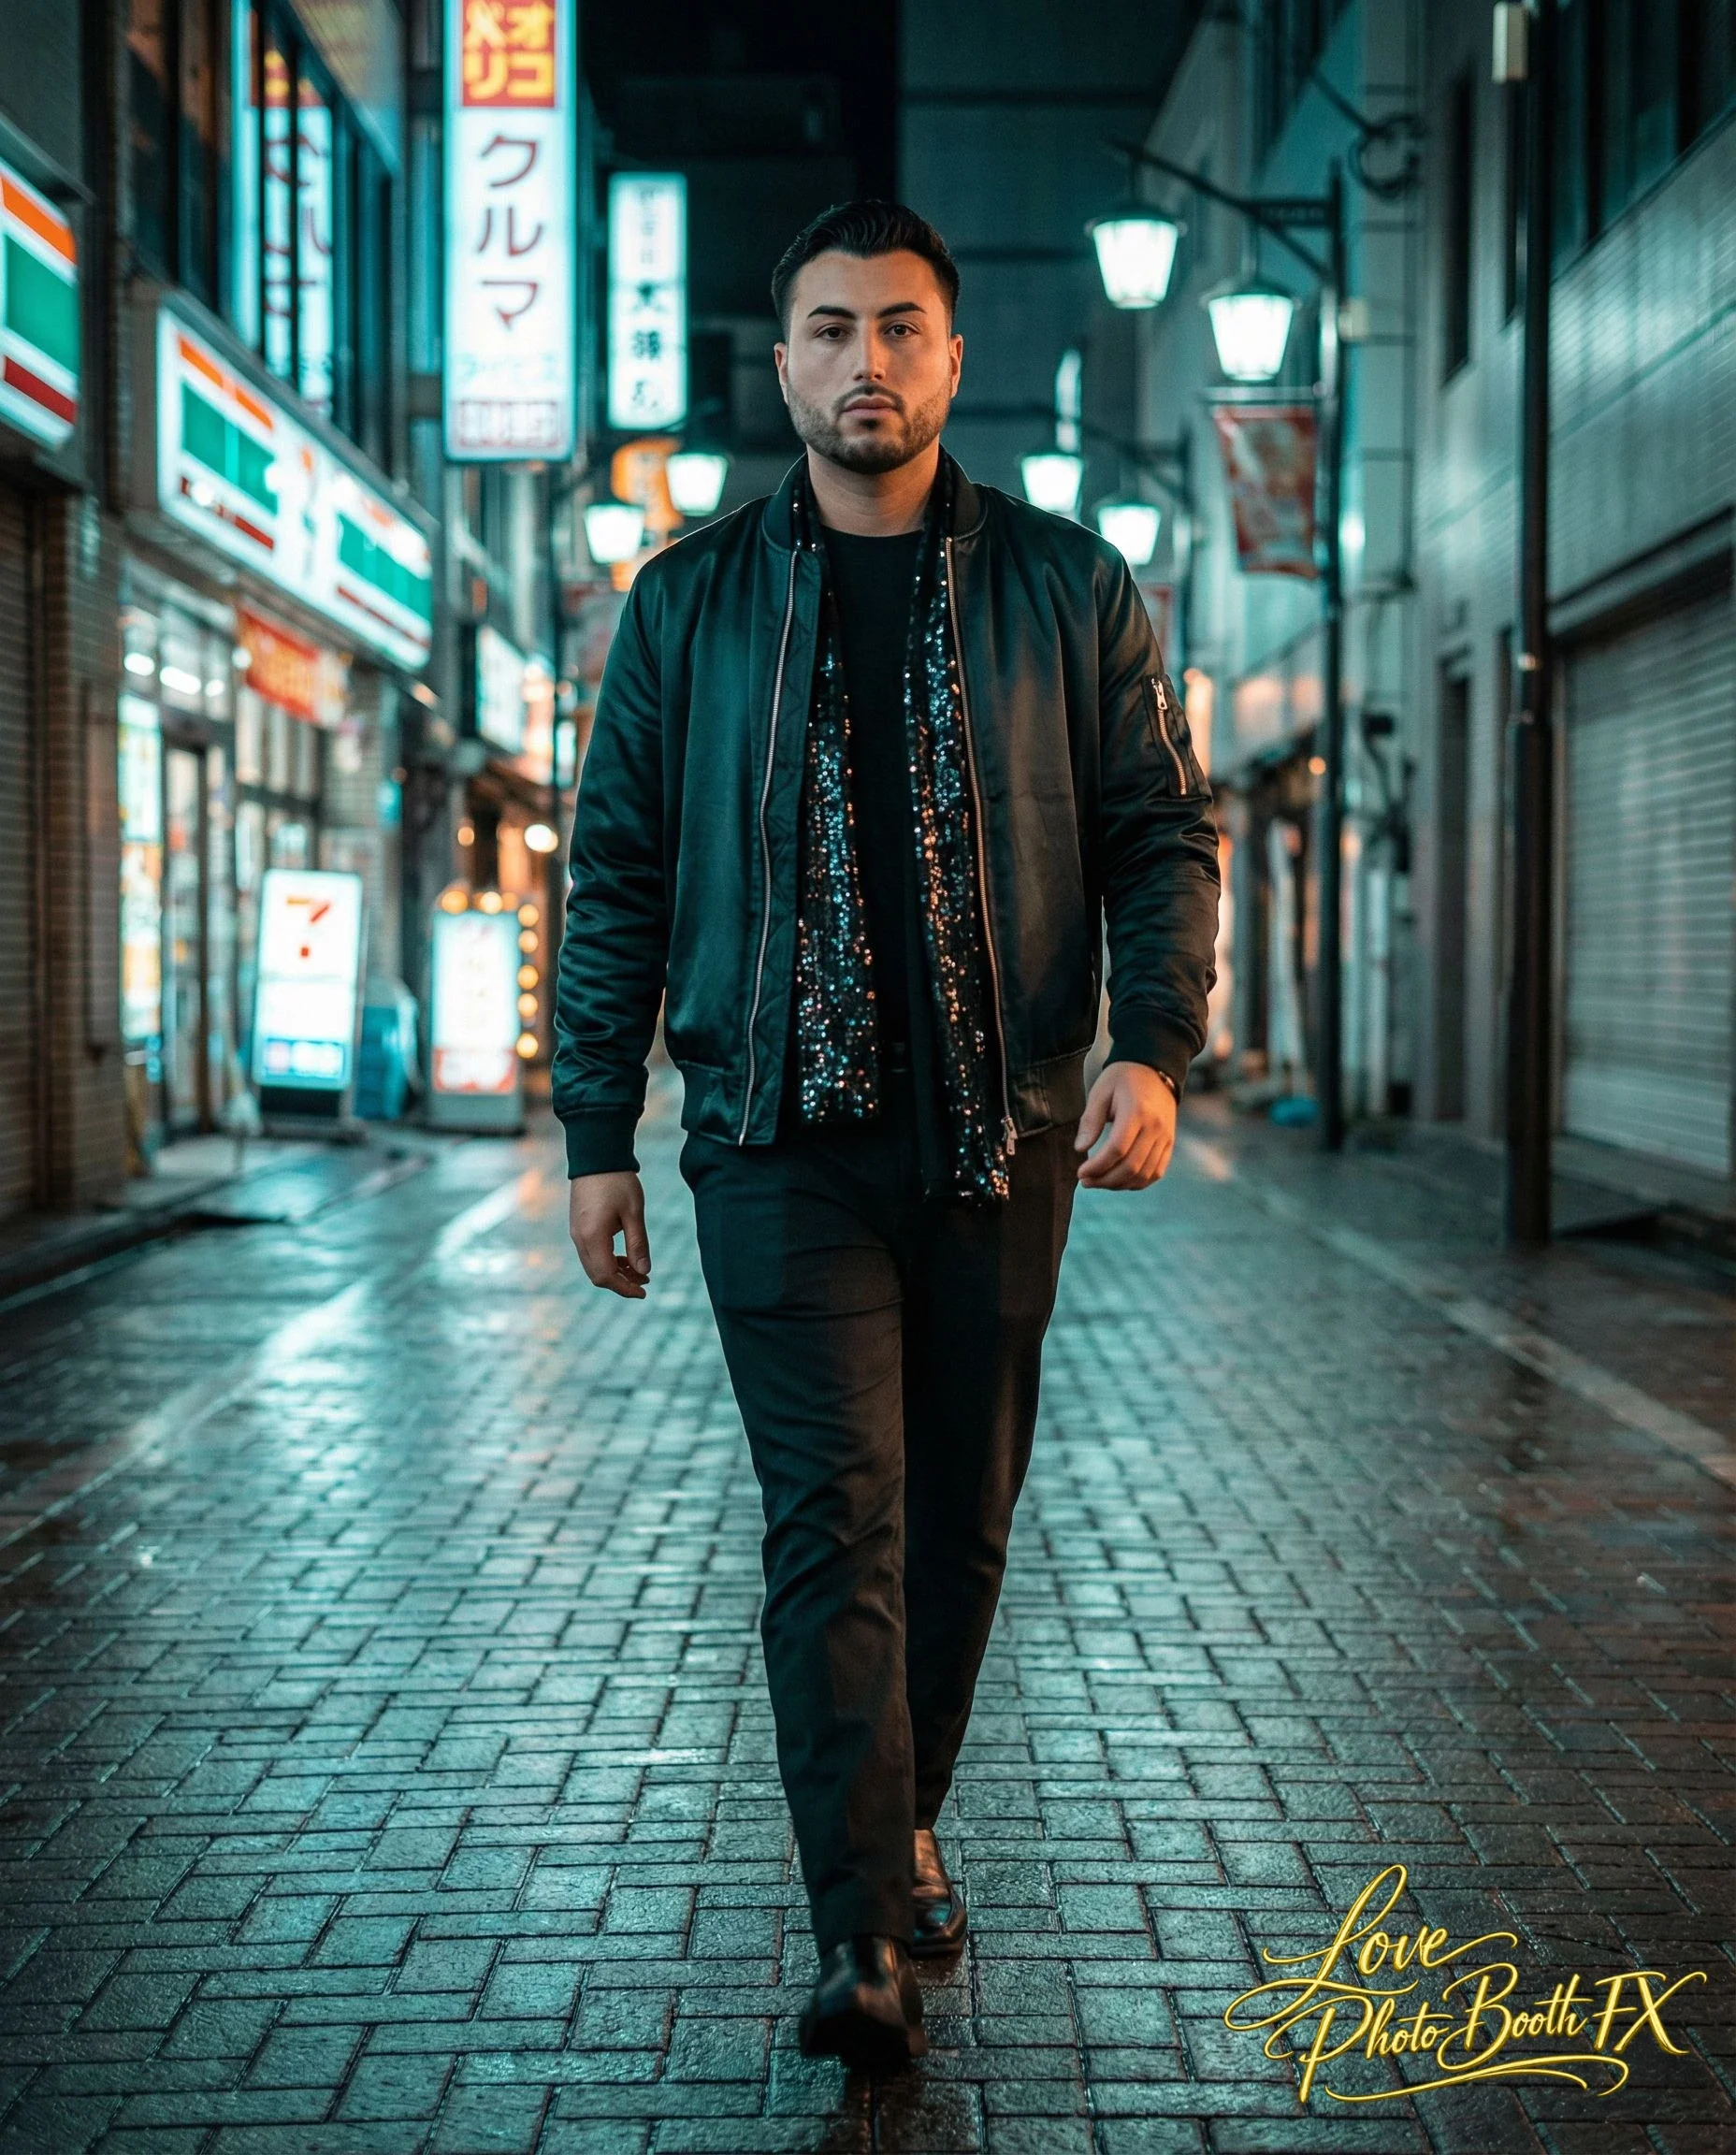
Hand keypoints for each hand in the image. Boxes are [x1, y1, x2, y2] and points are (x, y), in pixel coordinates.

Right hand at [569, 1171, 651, 1297]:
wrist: (596, 1155)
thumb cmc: (618, 1181)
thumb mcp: (634, 1213)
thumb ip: (638, 1244)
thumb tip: (644, 1271)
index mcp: (593, 1236)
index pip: (606, 1276)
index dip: (625, 1288)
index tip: (644, 1291)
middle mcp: (579, 1238)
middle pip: (597, 1275)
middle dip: (621, 1283)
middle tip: (645, 1282)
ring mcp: (576, 1232)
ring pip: (593, 1265)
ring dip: (615, 1272)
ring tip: (639, 1269)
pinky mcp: (578, 1226)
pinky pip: (590, 1253)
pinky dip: (607, 1260)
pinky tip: (624, 1256)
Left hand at [1074, 1061, 1177, 1189]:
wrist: (1155, 1069)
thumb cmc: (1123, 1079)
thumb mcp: (1101, 1092)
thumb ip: (1090, 1121)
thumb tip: (1080, 1149)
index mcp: (1137, 1112)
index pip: (1117, 1149)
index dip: (1097, 1166)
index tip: (1080, 1172)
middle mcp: (1155, 1127)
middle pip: (1131, 1166)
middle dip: (1105, 1180)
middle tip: (1085, 1181)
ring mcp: (1165, 1137)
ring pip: (1144, 1173)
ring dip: (1120, 1184)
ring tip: (1099, 1181)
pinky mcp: (1169, 1143)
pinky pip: (1157, 1172)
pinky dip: (1138, 1182)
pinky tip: (1120, 1181)